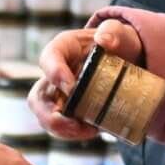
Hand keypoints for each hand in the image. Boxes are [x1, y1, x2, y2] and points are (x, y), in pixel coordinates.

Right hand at [31, 20, 143, 138]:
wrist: (126, 61)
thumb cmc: (118, 44)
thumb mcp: (119, 33)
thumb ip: (114, 31)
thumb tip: (105, 40)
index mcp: (63, 48)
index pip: (48, 58)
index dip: (54, 73)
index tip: (71, 88)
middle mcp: (54, 74)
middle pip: (37, 97)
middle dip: (50, 116)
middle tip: (74, 124)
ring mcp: (58, 95)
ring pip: (45, 117)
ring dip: (63, 130)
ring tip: (89, 131)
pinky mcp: (68, 111)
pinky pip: (61, 127)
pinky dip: (74, 134)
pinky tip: (94, 131)